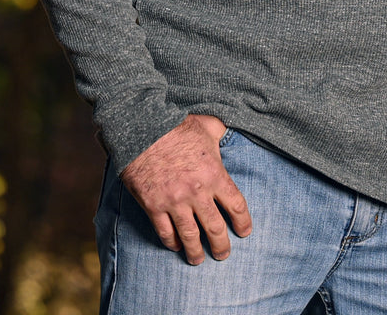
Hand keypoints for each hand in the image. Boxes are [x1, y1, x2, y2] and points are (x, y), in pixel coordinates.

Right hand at [120, 114, 251, 264]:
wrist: (143, 129)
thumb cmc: (177, 125)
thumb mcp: (207, 125)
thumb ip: (221, 133)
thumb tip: (229, 131)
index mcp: (214, 173)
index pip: (236, 205)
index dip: (243, 222)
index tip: (244, 232)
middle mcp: (197, 192)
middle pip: (215, 228)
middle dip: (221, 245)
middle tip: (223, 254)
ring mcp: (174, 202)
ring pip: (190, 237)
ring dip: (196, 252)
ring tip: (198, 260)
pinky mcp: (154, 206)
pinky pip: (165, 232)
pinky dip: (171, 242)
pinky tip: (176, 246)